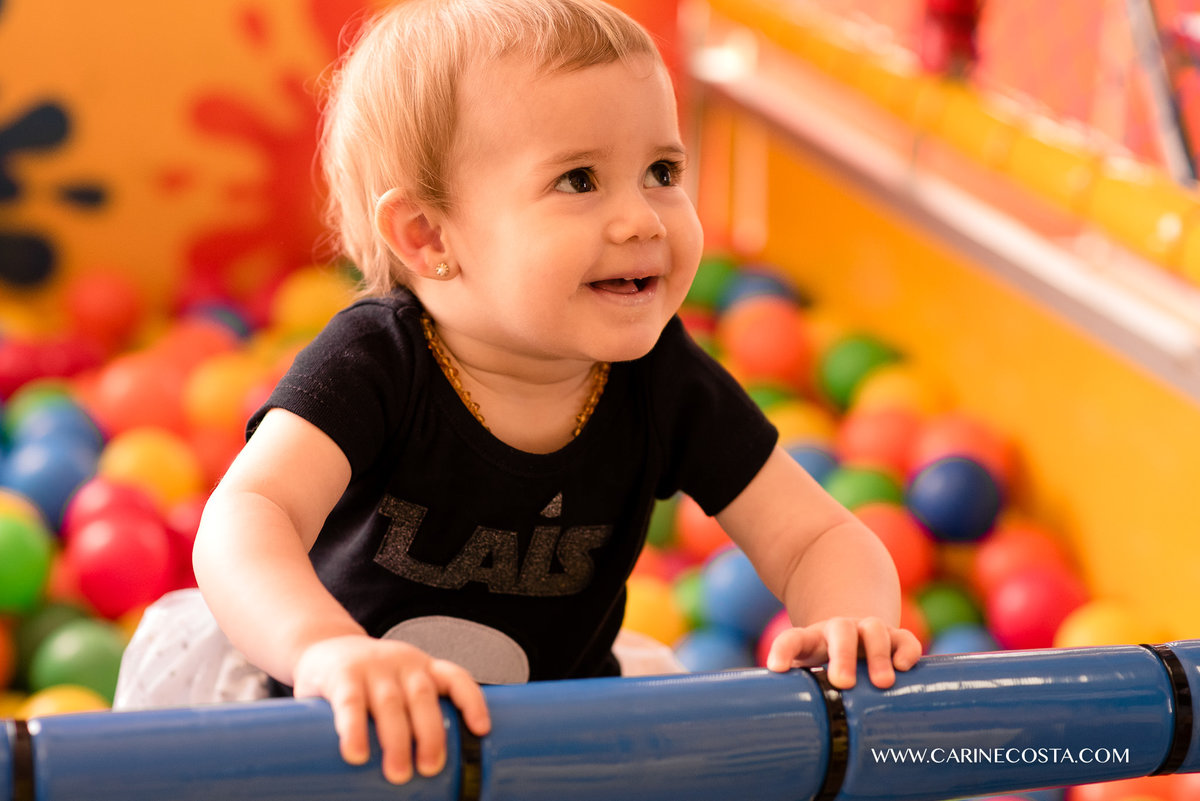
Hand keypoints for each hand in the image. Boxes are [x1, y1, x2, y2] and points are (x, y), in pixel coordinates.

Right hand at [292, 635, 490, 783]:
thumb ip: (412, 718)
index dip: (472, 701)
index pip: (456, 677)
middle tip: (431, 768)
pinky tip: (356, 754)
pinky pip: (350, 702)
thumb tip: (428, 781)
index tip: (481, 730)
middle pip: (423, 697)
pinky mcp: (341, 676)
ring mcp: (372, 668)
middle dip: (431, 735)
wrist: (322, 645)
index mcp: (422, 668)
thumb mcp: (398, 685)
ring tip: (398, 773)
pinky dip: (355, 729)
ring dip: (397, 740)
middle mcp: (402, 664)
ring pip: (390, 703)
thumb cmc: (369, 679)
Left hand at [765, 617, 920, 689]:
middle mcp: (842, 630)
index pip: (794, 639)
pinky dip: (906, 650)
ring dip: (878, 655)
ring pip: (874, 630)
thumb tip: (791, 734)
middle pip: (840, 630)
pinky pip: (905, 638)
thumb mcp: (810, 677)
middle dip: (842, 655)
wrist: (856, 638)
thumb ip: (800, 697)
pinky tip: (905, 667)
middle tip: (842, 682)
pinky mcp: (897, 638)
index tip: (777, 669)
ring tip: (882, 683)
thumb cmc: (828, 668)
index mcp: (813, 639)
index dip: (782, 650)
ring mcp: (870, 631)